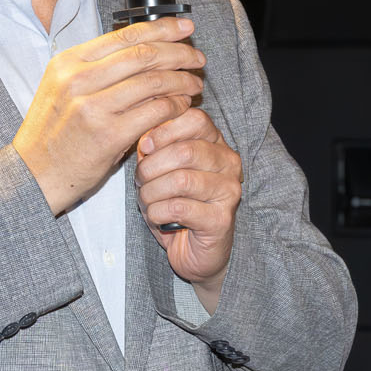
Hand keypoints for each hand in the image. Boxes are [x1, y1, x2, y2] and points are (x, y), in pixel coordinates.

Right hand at [13, 18, 204, 216]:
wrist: (34, 174)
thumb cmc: (54, 133)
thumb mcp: (63, 89)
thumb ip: (96, 69)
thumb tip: (143, 50)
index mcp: (69, 62)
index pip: (125, 35)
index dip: (162, 29)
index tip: (185, 29)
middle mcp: (78, 79)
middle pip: (143, 54)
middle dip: (178, 53)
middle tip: (197, 58)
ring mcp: (92, 107)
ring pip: (152, 81)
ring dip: (181, 80)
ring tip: (194, 83)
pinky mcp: (108, 135)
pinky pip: (154, 111)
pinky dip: (174, 105)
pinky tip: (182, 106)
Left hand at [136, 107, 241, 301]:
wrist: (196, 251)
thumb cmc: (176, 205)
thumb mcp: (162, 170)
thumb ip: (156, 149)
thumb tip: (144, 138)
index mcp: (216, 143)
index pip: (195, 119)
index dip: (163, 130)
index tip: (145, 146)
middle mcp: (229, 163)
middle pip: (185, 151)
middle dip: (151, 167)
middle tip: (141, 181)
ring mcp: (229, 191)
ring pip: (180, 181)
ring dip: (152, 193)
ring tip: (148, 201)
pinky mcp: (221, 219)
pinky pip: (178, 208)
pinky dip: (157, 213)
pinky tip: (157, 218)